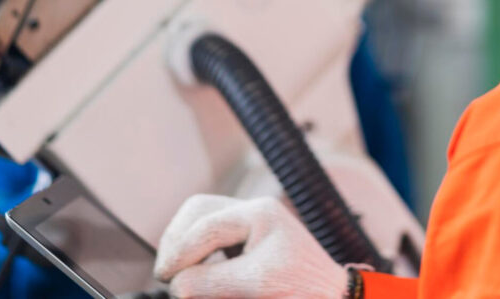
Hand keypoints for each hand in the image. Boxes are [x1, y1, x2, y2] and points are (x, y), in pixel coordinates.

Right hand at [154, 194, 347, 297]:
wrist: (333, 295)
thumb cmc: (303, 289)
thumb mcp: (256, 285)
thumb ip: (212, 282)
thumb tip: (176, 284)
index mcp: (260, 213)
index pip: (206, 226)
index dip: (180, 253)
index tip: (165, 279)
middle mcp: (254, 209)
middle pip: (199, 209)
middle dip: (177, 239)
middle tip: (167, 272)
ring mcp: (251, 220)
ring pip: (201, 216)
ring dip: (183, 242)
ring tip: (176, 272)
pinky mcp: (247, 235)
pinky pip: (210, 230)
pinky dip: (195, 247)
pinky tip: (194, 269)